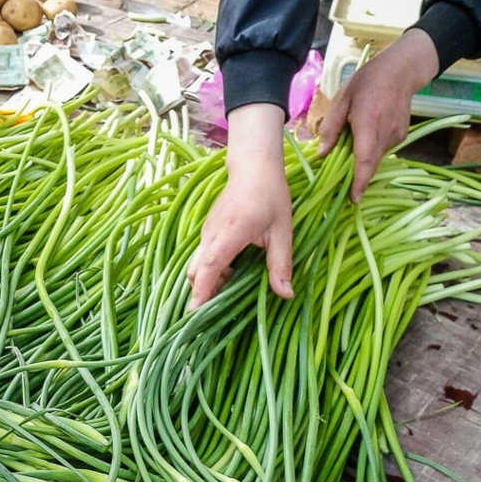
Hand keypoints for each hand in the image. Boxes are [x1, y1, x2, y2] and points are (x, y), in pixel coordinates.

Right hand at [187, 103, 293, 309]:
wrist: (253, 167)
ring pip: (198, 265)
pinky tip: (231, 275)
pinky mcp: (209, 231)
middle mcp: (212, 236)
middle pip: (195, 272)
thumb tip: (285, 295)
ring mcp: (207, 233)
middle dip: (202, 293)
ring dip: (208, 282)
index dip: (201, 292)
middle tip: (214, 314)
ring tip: (227, 295)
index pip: (208, 268)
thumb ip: (280, 265)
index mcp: (229, 236)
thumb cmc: (270, 197)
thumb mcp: (282, 232)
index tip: (194, 313)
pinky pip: (203, 256)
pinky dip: (211, 271)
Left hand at [318, 28, 439, 202]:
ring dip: (363, 159)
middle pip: (370, 164)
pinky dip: (371, 150)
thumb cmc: (368, 81)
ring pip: (376, 158)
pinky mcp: (401, 136)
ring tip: (352, 143)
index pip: (365, 159)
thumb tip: (322, 153)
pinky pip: (382, 150)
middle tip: (342, 184)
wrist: (402, 70)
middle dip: (357, 177)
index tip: (354, 199)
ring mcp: (396, 136)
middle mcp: (385, 133)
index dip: (359, 181)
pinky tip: (366, 134)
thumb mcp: (342, 98)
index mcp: (368, 123)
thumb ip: (331, 127)